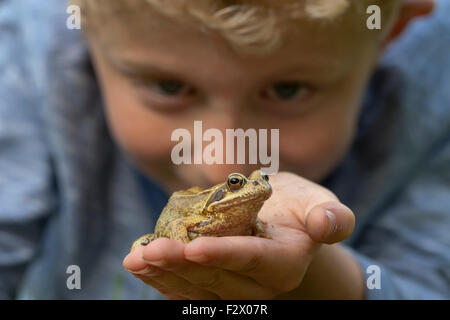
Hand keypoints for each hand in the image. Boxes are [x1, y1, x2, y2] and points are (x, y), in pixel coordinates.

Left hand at [123, 171, 354, 298]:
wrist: (282, 224)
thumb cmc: (299, 208)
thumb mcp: (319, 202)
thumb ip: (331, 215)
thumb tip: (327, 224)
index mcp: (284, 263)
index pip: (253, 260)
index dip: (225, 255)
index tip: (193, 247)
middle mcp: (259, 285)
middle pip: (217, 279)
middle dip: (180, 266)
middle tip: (148, 252)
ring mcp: (235, 290)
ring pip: (196, 288)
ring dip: (163, 275)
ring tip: (134, 260)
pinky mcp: (214, 286)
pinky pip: (186, 288)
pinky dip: (162, 278)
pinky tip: (139, 266)